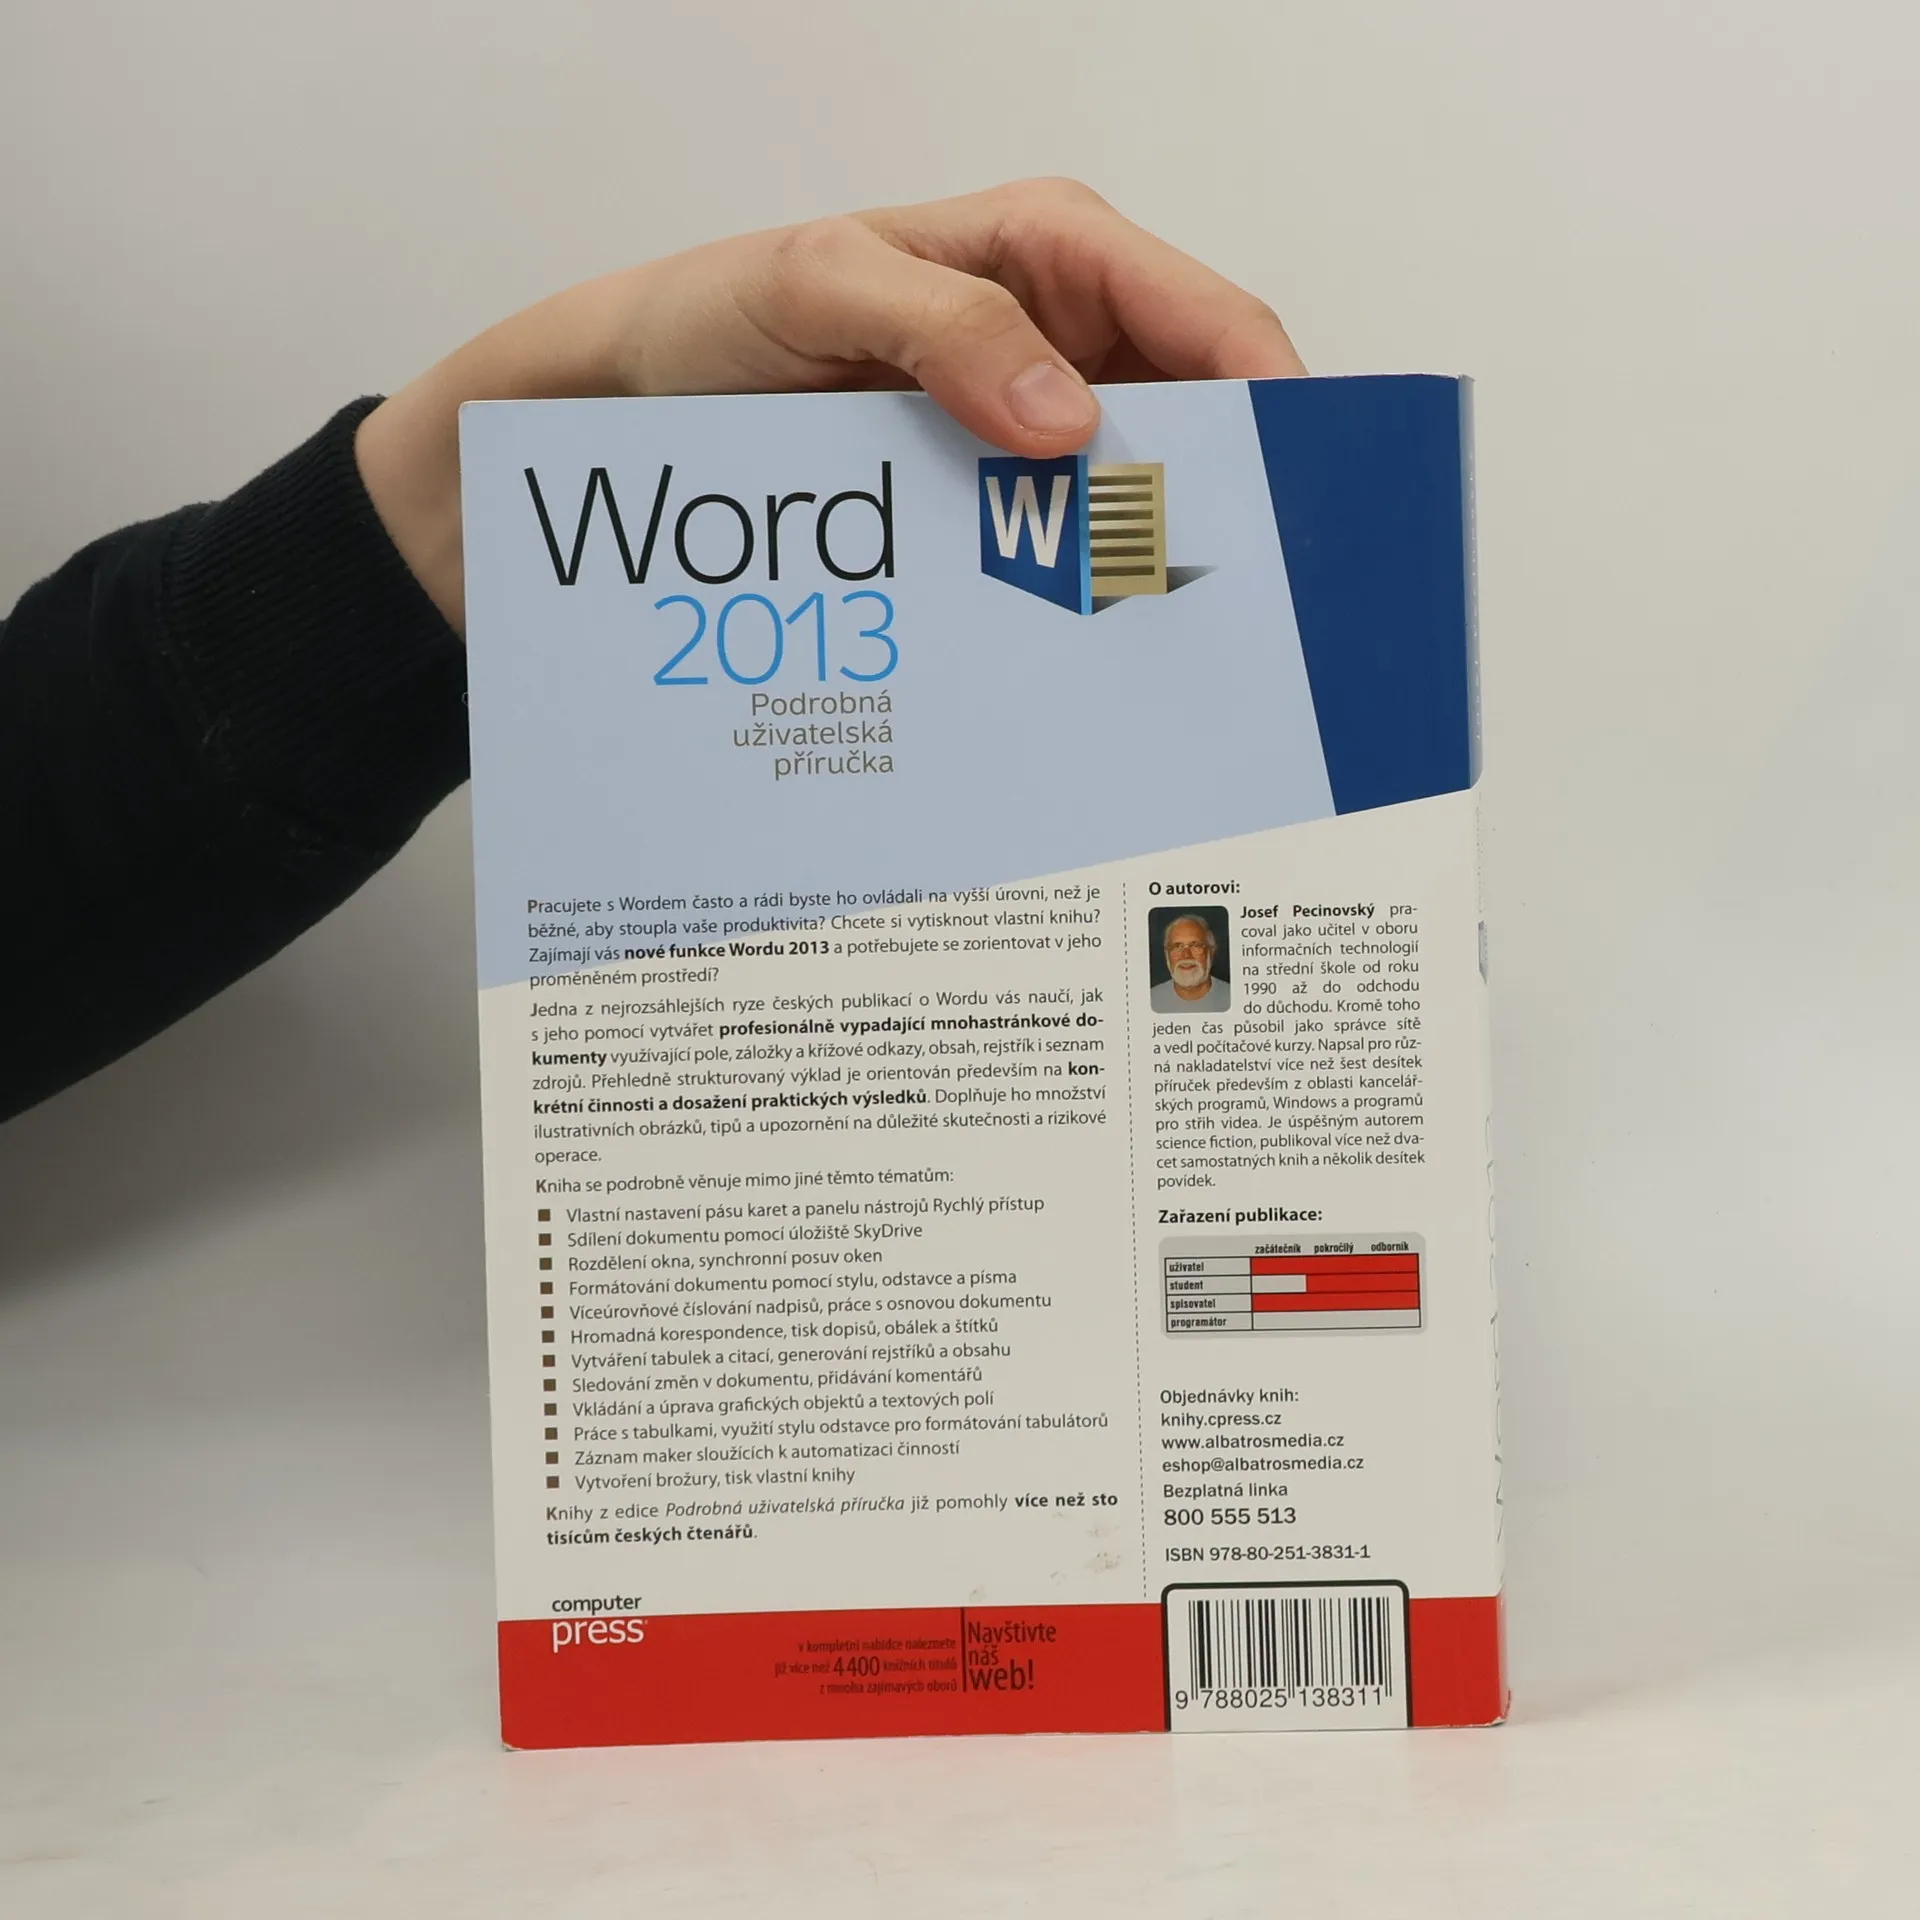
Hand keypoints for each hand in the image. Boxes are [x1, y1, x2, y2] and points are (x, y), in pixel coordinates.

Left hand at [357, 178, 1303, 628]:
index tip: (1301, 498)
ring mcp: (1016, 442)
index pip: (1206, 317)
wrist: (614, 417)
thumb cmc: (709, 315)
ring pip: (1123, 509)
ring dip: (1147, 575)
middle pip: (1187, 428)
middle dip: (1228, 507)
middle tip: (1256, 605)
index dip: (1273, 403)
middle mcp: (1054, 345)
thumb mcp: (815, 284)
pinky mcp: (971, 519)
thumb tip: (1071, 419)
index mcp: (1049, 253)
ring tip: (1177, 659)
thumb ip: (946, 325)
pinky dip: (1069, 609)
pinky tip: (1076, 664)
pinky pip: (1047, 562)